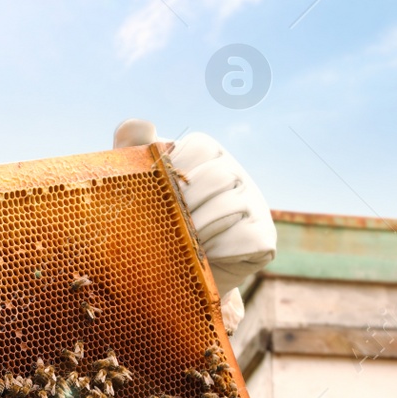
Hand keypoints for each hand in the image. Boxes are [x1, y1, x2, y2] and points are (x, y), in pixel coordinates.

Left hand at [114, 120, 275, 296]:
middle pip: (217, 175)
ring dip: (199, 230)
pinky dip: (220, 250)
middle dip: (186, 204)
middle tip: (169, 224)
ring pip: (231, 207)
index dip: (174, 172)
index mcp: (209, 154)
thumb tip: (141, 124)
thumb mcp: (138, 184)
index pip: (199, 146)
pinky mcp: (264, 237)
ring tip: (182, 243)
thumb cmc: (153, 220)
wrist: (173, 273)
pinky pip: (246, 238)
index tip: (159, 195)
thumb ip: (132, 147)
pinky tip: (206, 257)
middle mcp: (237, 174)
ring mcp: (255, 204)